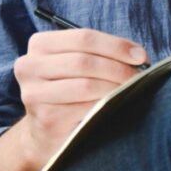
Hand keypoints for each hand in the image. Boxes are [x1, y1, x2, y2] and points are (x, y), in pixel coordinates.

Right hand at [13, 27, 148, 167]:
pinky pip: (85, 108)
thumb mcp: (77, 63)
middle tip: (138, 76)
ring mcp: (34, 94)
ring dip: (115, 87)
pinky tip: (117, 106)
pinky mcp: (46, 118)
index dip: (116, 45)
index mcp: (39, 44)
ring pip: (86, 85)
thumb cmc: (69, 90)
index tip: (140, 56)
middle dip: (118, 68)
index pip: (83, 37)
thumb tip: (138, 55)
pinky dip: (106, 105)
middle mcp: (29, 66)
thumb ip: (101, 53)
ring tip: (131, 90)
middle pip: (84, 61)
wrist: (44, 133)